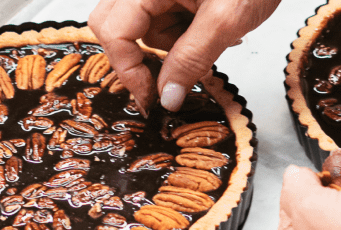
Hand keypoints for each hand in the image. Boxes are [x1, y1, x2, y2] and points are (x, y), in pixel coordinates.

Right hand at [89, 0, 280, 111]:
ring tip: (214, 40)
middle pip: (118, 28)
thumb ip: (191, 59)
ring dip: (175, 46)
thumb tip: (166, 98)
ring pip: (146, 28)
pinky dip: (186, 34)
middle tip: (174, 78)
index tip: (152, 98)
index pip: (114, 31)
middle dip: (146, 57)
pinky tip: (215, 30)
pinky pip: (165, 19)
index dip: (129, 70)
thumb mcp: (226, 20)